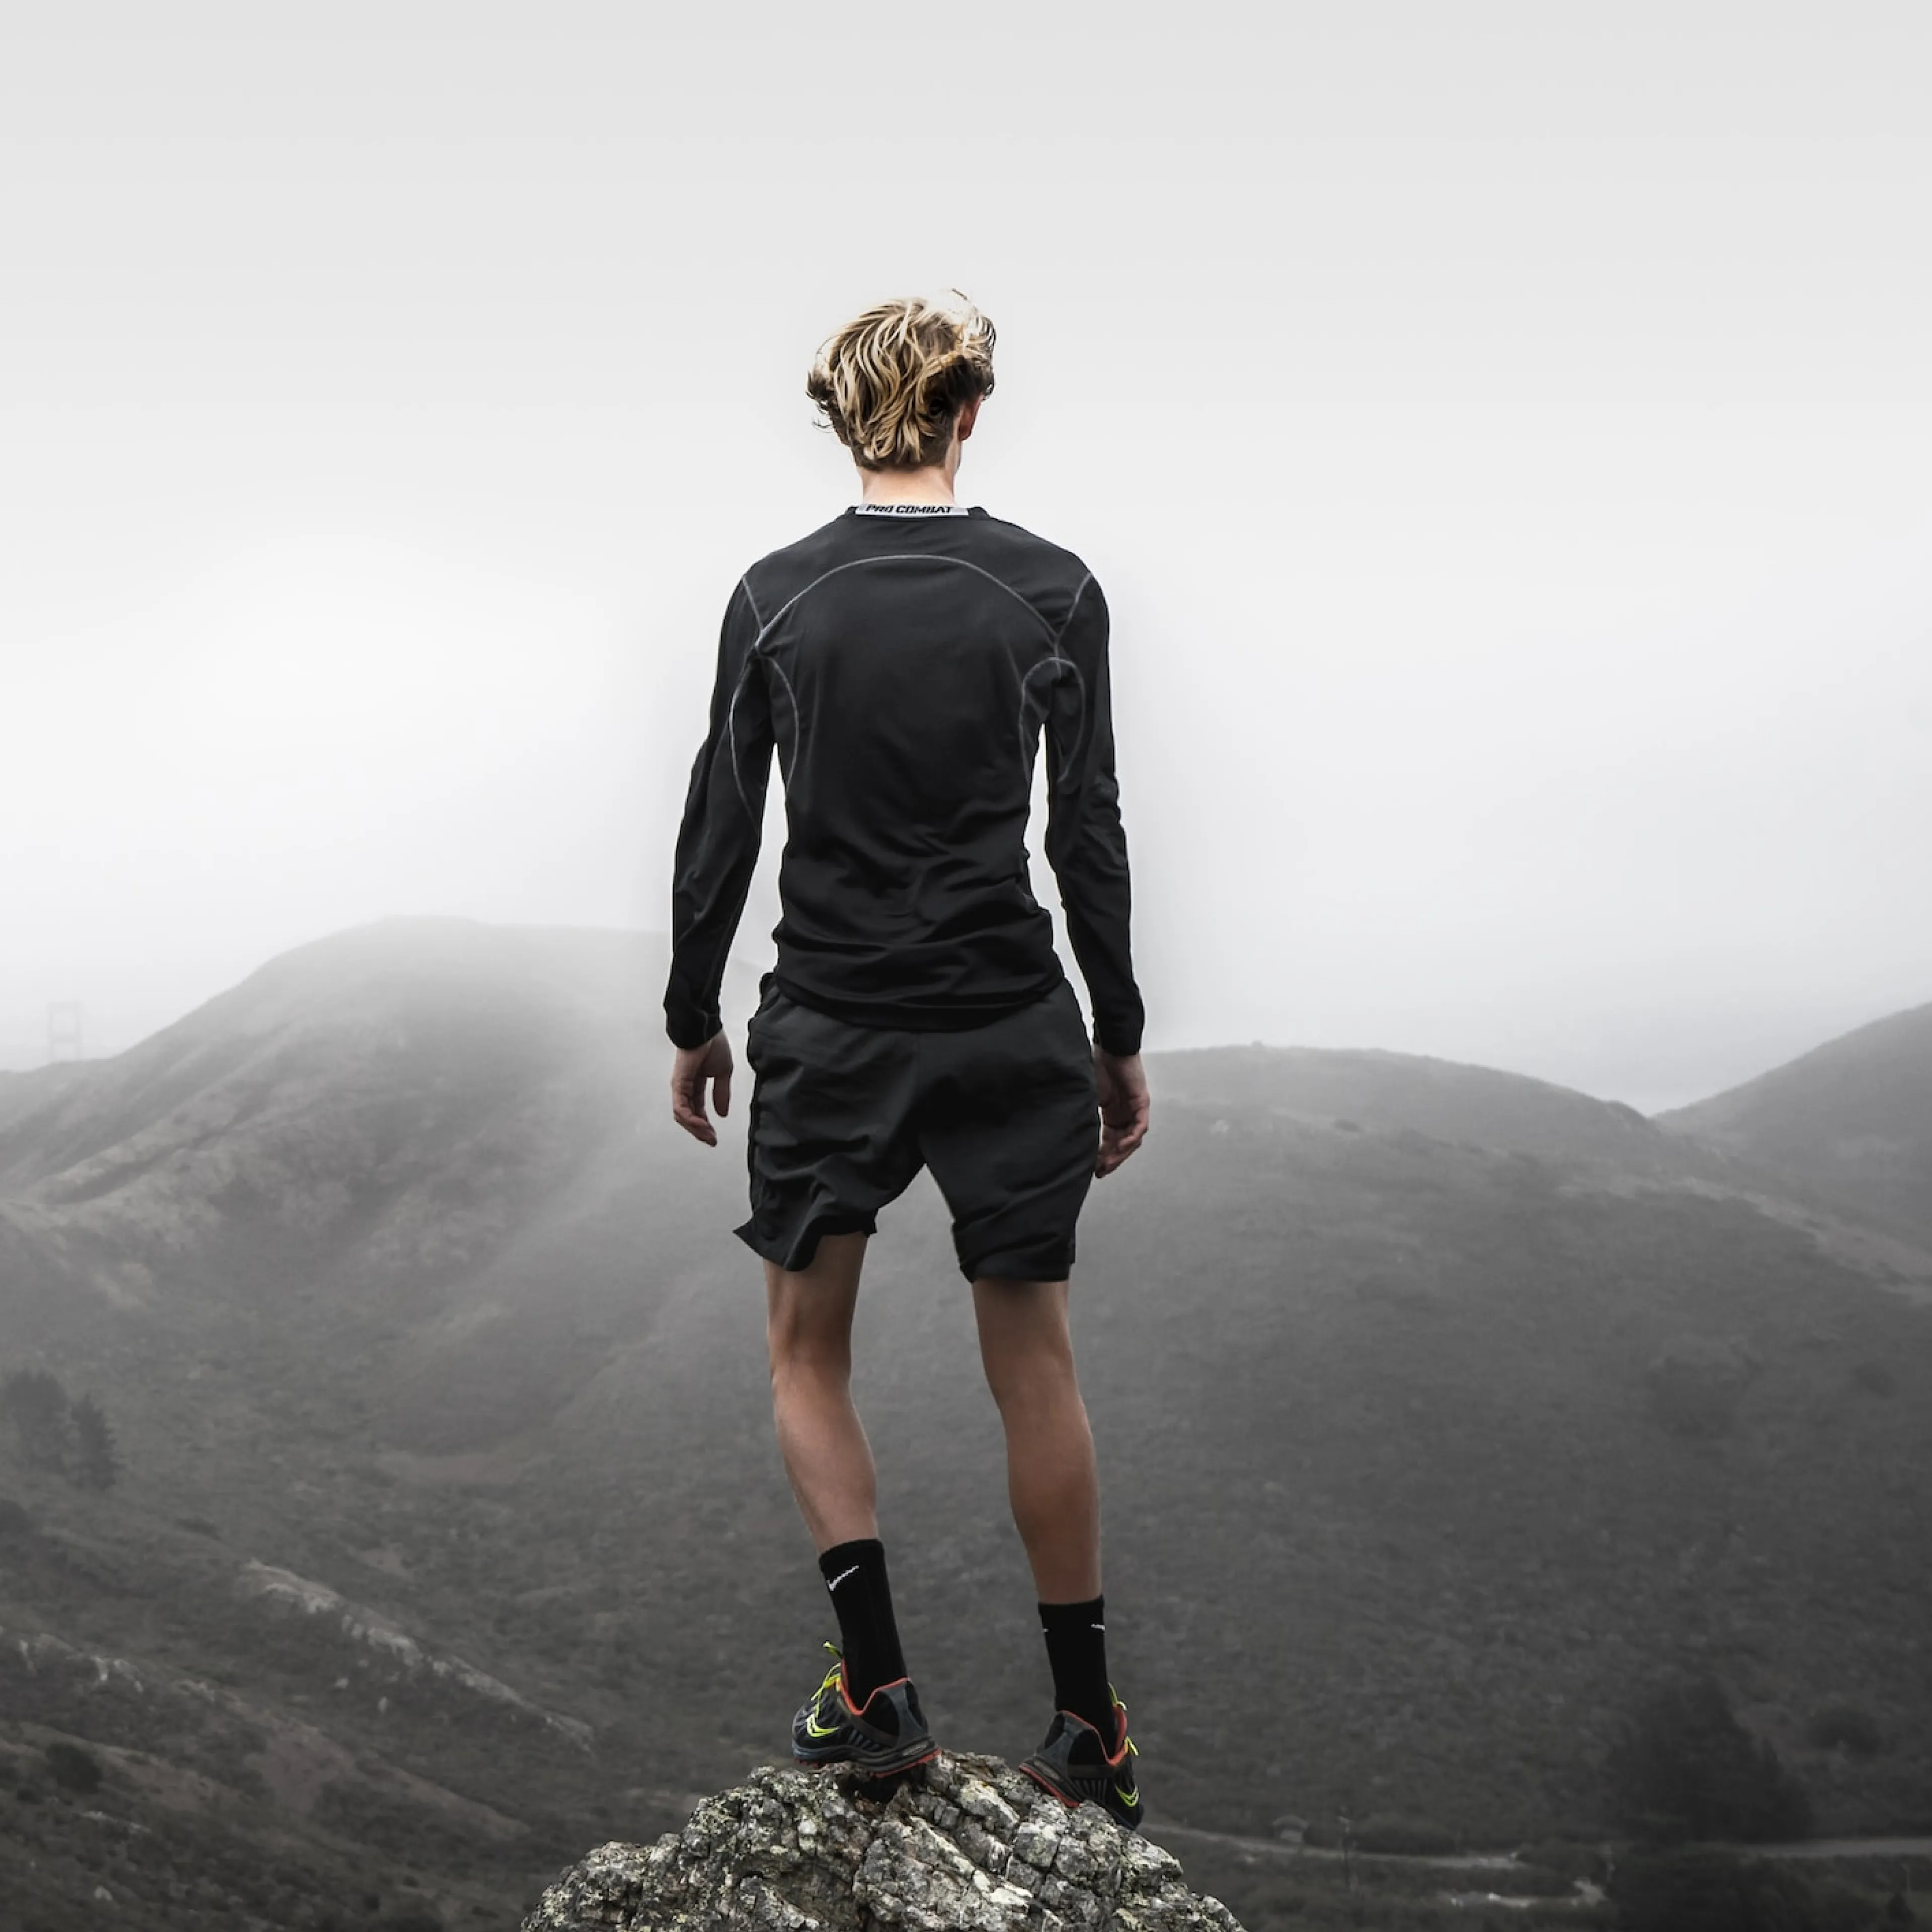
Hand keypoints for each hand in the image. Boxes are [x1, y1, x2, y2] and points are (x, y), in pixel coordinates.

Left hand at [670, 1031, 733, 1145]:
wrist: (706, 1029)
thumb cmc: (712, 1043)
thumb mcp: (723, 1073)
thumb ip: (721, 1093)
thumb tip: (722, 1113)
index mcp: (696, 1084)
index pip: (697, 1110)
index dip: (706, 1124)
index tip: (714, 1136)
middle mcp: (685, 1087)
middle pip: (689, 1116)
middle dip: (700, 1131)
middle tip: (711, 1140)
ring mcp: (680, 1087)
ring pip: (683, 1116)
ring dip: (696, 1128)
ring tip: (708, 1136)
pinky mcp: (678, 1084)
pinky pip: (681, 1107)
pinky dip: (691, 1119)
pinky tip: (702, 1125)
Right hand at [1093, 1047, 1149, 1177]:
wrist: (1109, 1045)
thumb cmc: (1096, 1064)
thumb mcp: (1086, 1094)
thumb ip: (1082, 1111)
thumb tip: (1064, 1127)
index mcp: (1113, 1113)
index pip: (1110, 1140)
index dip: (1102, 1156)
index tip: (1092, 1168)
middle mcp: (1125, 1113)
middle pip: (1122, 1144)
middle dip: (1111, 1160)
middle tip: (1099, 1172)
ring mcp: (1135, 1109)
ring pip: (1132, 1139)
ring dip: (1120, 1153)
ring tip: (1107, 1164)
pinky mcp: (1142, 1102)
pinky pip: (1140, 1126)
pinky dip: (1131, 1138)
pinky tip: (1120, 1146)